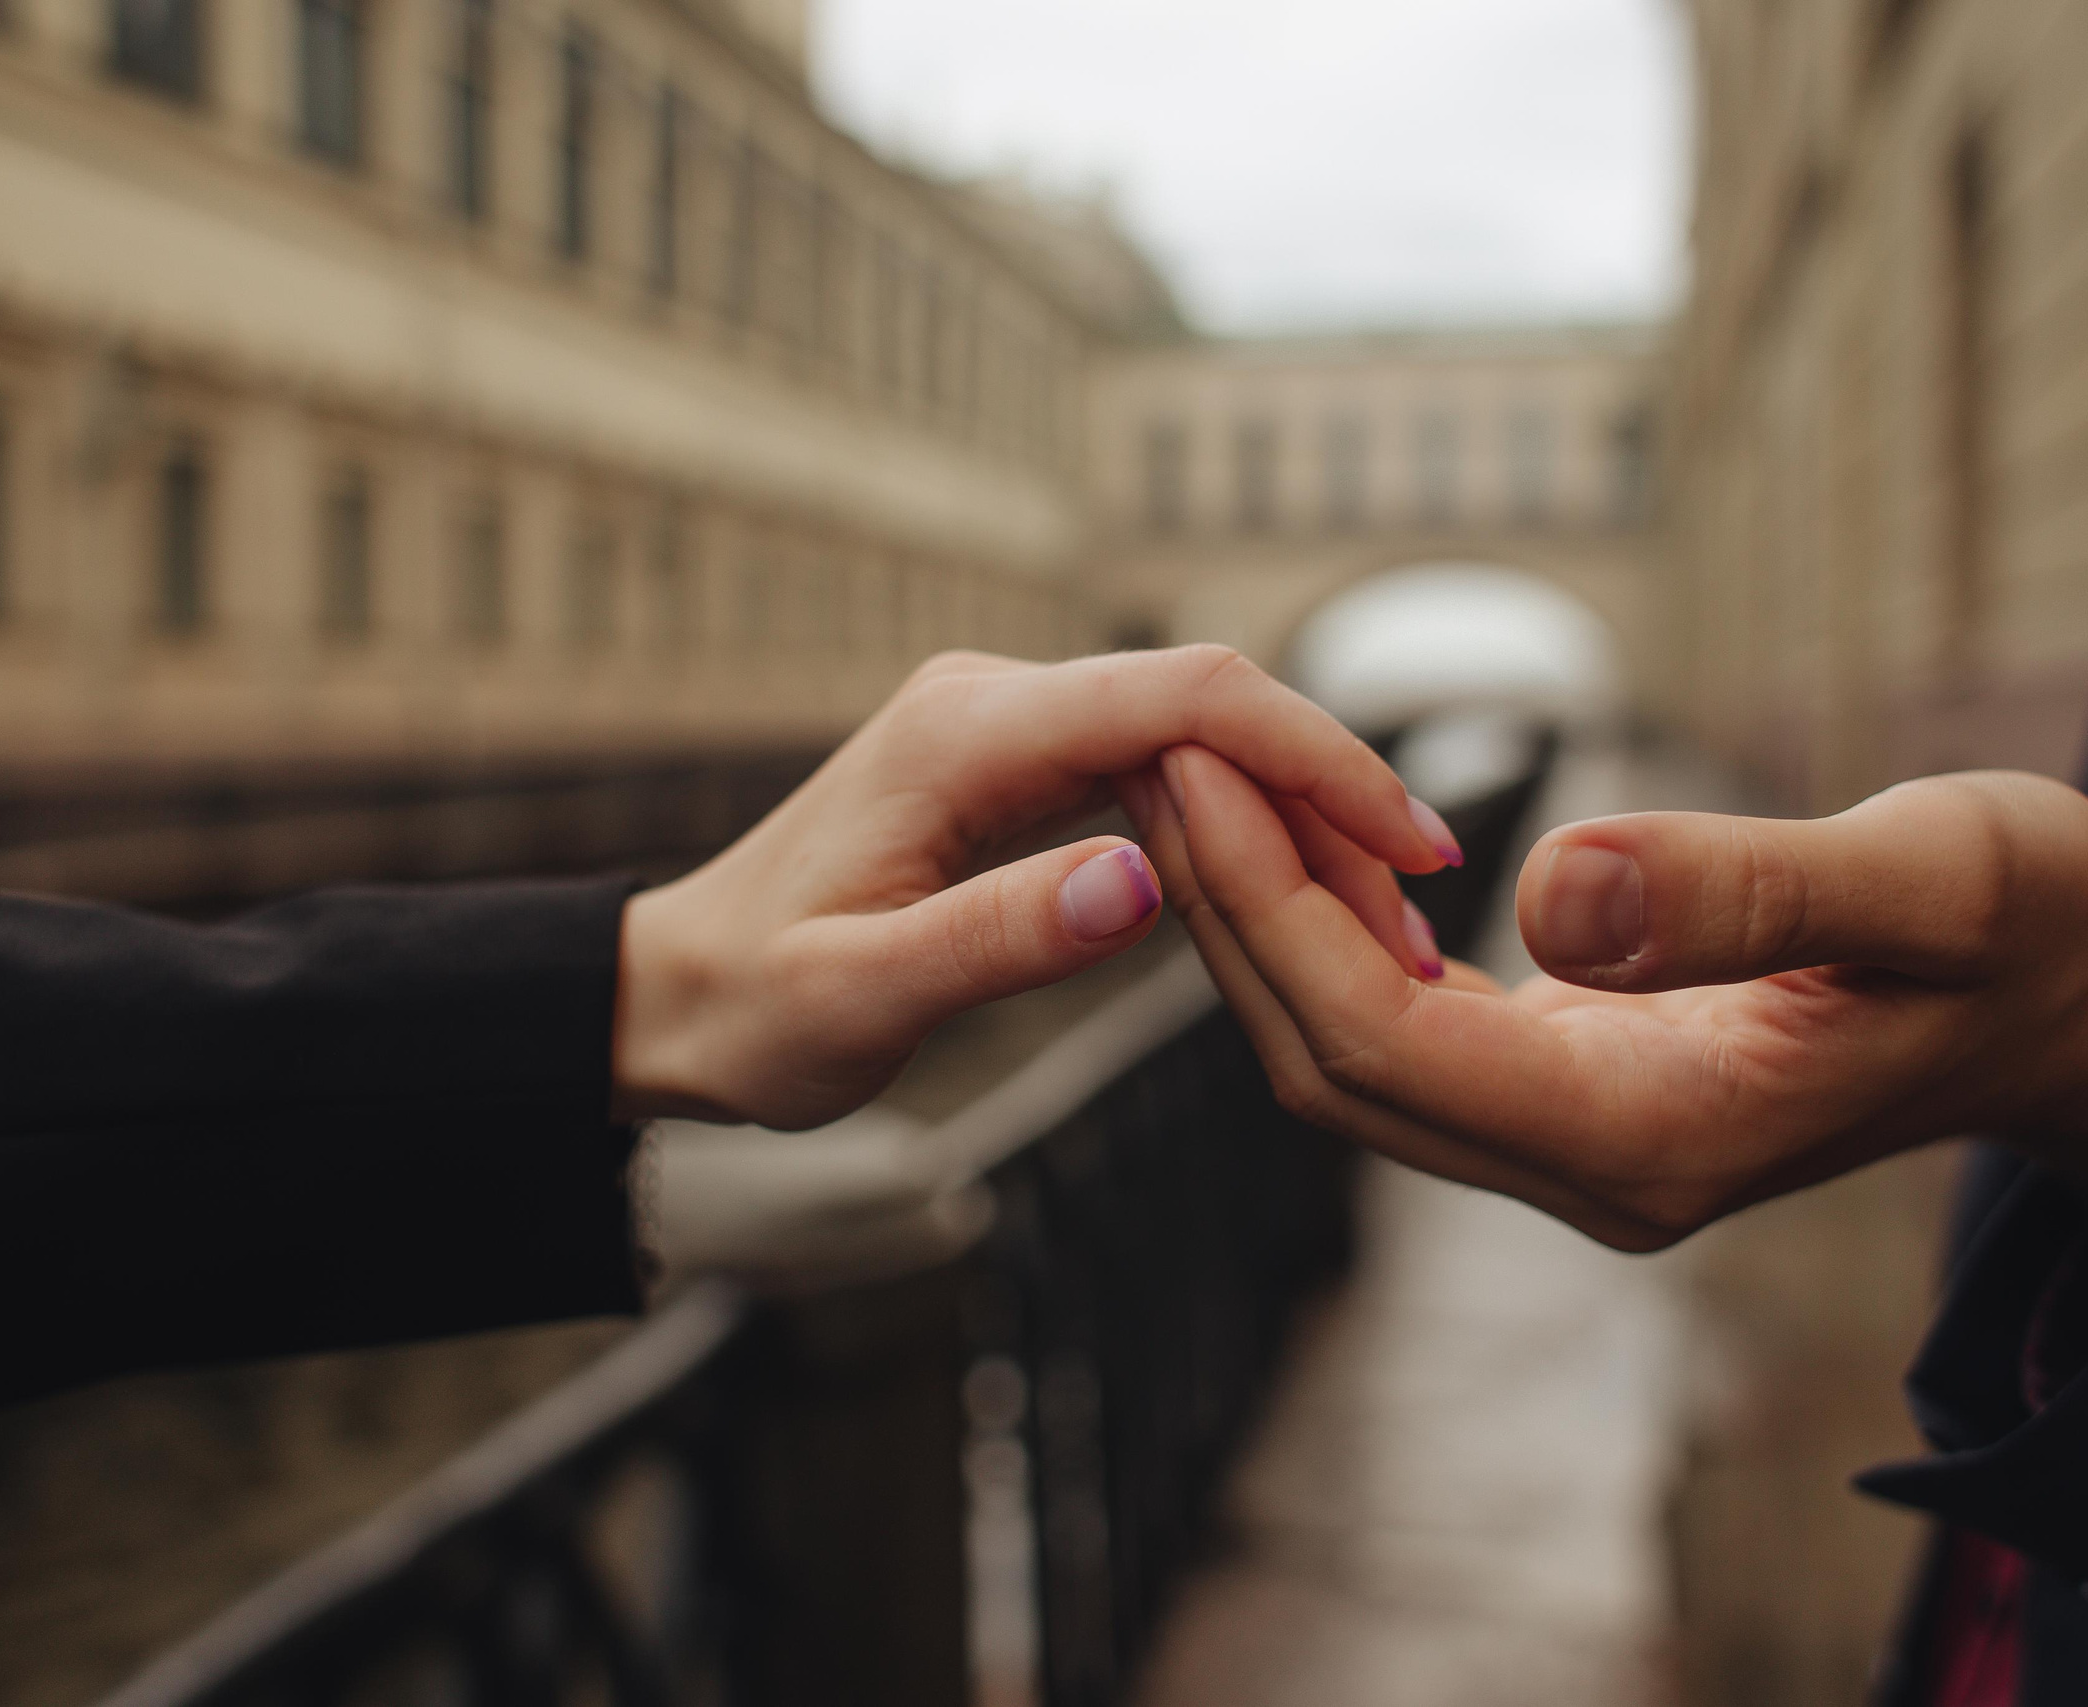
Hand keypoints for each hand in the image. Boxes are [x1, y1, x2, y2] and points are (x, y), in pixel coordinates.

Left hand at [609, 648, 1457, 1129]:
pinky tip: (1290, 904)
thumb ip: (998, 938)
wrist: (674, 996)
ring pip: (1197, 743)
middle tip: (1413, 928)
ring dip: (1294, 822)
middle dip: (1327, 803)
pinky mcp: (1017, 768)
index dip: (1315, 756)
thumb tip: (1147, 881)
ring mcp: (1008, 726)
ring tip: (1376, 932)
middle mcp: (994, 701)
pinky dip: (1237, 831)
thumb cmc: (751, 1011)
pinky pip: (1159, 775)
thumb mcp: (860, 1001)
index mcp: (965, 734)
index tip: (1409, 845)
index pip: (1186, 699)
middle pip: (1211, 711)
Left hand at [1129, 751, 2087, 1257]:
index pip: (1388, 1042)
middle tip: (1153, 750)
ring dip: (1260, 918)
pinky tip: (1299, 832)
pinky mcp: (1567, 1087)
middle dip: (1228, 911)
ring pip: (1349, 1049)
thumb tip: (1550, 887)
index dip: (1274, 911)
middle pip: (1332, 1061)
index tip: (1197, 772)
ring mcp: (1570, 1137)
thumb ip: (1748, 894)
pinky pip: (1401, 1023)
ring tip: (1193, 769)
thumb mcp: (1933, 885)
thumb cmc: (2024, 934)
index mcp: (1649, 1141)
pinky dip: (1331, 929)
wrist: (2068, 1005)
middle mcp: (1585, 1167)